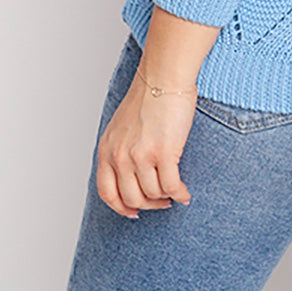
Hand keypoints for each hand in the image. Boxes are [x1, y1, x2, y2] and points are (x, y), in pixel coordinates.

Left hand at [96, 67, 195, 218]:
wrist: (163, 78)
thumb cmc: (147, 97)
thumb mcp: (121, 127)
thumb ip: (120, 151)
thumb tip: (131, 176)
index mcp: (106, 150)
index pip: (107, 192)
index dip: (121, 207)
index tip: (134, 212)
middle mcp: (120, 156)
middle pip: (132, 198)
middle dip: (149, 205)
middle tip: (161, 202)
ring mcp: (140, 156)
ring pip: (153, 194)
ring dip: (166, 198)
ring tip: (174, 191)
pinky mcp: (163, 153)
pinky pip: (171, 186)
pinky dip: (179, 194)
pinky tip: (184, 192)